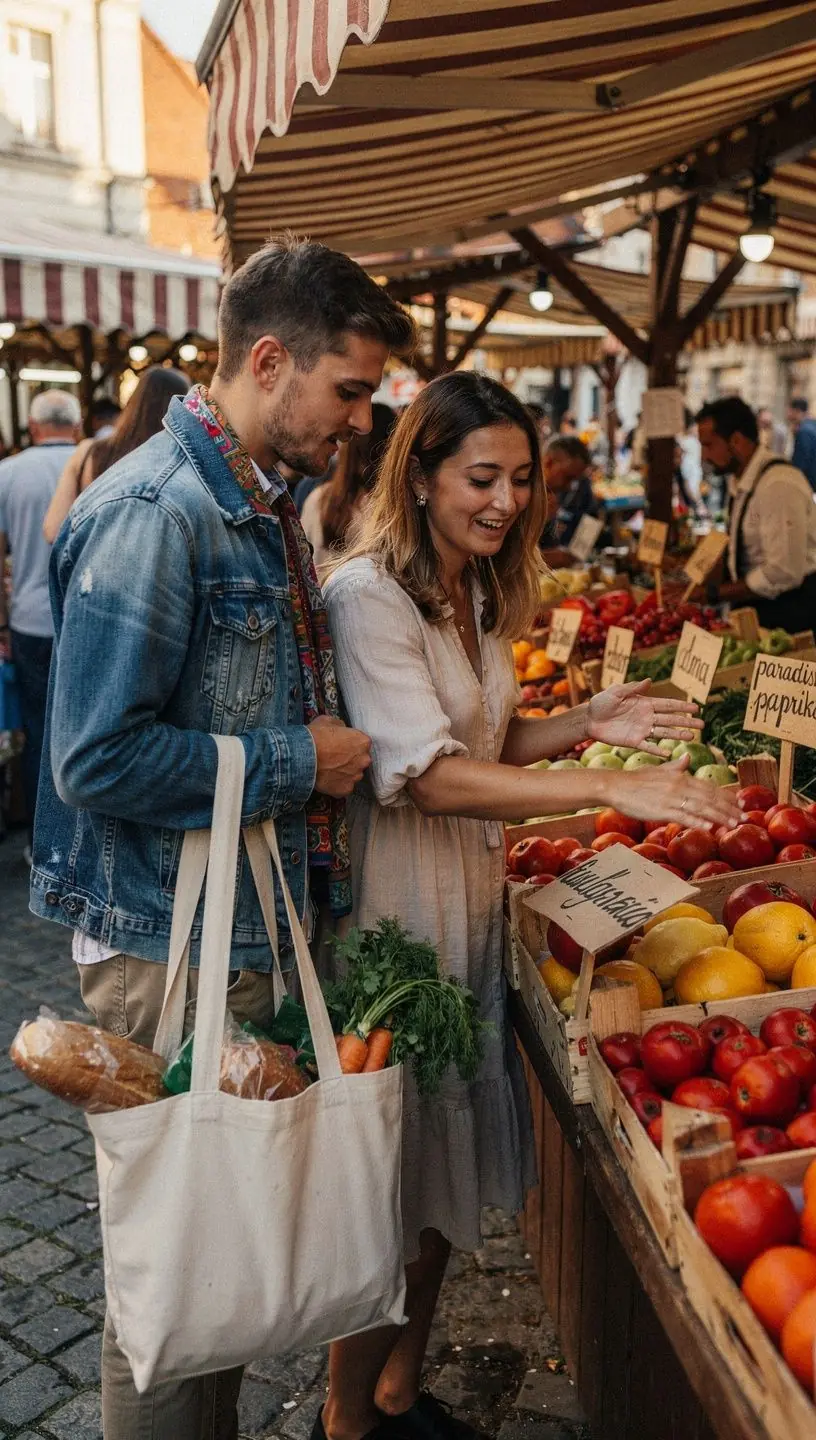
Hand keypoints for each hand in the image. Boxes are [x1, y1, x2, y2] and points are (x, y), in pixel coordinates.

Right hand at [309, 715, 371, 798]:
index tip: (340, 745)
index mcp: (363, 741)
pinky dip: (337, 784)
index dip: (349, 743)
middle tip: (335, 758)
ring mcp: (356, 776)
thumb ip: (341, 725)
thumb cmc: (315, 737)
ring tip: (329, 769)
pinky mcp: (346, 789)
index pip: (361, 743)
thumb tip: (342, 729)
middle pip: (360, 759)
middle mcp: (364, 760)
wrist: (302, 757)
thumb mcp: (328, 721)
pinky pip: (344, 786)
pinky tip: (327, 778)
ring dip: (344, 772)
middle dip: (350, 759)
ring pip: (353, 774)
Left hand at [587, 679, 701, 755]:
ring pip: (663, 733)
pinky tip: (668, 754)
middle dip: (686, 722)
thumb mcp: (616, 692)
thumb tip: (649, 681)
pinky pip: (648, 747)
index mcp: (645, 704)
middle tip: (702, 725)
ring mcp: (641, 730)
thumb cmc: (601, 703)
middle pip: (670, 720)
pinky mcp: (633, 741)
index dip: (682, 706)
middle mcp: (647, 717)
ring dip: (677, 735)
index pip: (668, 705)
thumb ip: (632, 688)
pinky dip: (657, 751)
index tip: (696, 708)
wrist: (589, 719)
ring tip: (692, 738)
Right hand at [610, 756, 741, 828]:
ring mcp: (671, 798)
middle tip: (744, 817)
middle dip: (729, 808)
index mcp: (680, 776)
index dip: (726, 796)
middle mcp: (679, 786)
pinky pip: (683, 816)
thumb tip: (688, 757)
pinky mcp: (661, 810)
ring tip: (734, 824)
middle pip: (710, 798)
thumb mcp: (658, 770)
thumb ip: (676, 766)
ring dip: (720, 817)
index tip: (738, 804)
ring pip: (701, 808)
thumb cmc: (635, 780)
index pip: (709, 787)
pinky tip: (709, 827)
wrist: (615, 785)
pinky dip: (697, 821)